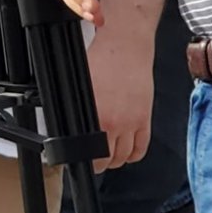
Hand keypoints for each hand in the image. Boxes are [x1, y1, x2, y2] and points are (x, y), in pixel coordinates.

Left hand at [86, 29, 154, 171]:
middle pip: (107, 159)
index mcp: (95, 114)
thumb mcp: (79, 85)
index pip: (89, 151)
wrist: (125, 48)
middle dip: (98, 164)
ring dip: (115, 161)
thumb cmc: (101, 60)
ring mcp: (132, 123)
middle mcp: (115, 122)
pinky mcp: (145, 119)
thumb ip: (74, 108)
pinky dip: (133, 155)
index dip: (83, 160)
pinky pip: (141, 148)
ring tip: (108, 157)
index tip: (79, 160)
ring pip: (124, 157)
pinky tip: (126, 153)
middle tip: (93, 161)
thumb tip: (66, 125)